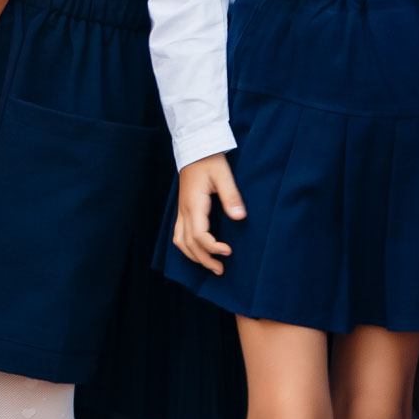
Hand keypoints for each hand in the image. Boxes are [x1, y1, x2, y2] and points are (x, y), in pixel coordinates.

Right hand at [172, 153, 244, 273]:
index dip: (212, 247)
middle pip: (188, 243)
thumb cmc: (209, 160)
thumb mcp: (223, 176)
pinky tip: (198, 252)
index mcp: (194, 203)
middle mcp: (184, 209)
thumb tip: (240, 217)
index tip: (228, 252)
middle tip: (221, 270)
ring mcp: (181, 210)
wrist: (195, 148)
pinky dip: (186, 247)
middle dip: (203, 259)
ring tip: (210, 266)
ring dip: (193, 256)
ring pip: (179, 241)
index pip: (198, 234)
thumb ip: (231, 197)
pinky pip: (178, 233)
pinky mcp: (183, 209)